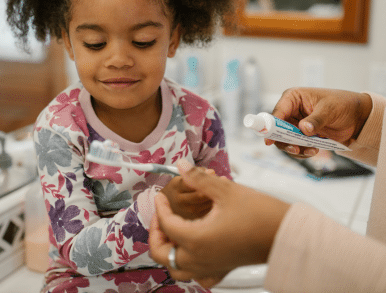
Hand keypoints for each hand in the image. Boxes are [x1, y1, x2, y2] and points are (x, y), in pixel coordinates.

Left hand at [149, 167, 289, 286]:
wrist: (285, 233)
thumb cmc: (259, 213)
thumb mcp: (225, 190)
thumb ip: (198, 178)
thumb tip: (180, 165)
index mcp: (198, 239)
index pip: (167, 224)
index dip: (160, 208)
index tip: (160, 196)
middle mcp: (201, 259)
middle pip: (163, 255)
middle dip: (156, 234)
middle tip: (161, 216)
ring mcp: (211, 267)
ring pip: (178, 269)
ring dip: (169, 251)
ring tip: (172, 233)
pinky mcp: (223, 269)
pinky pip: (198, 275)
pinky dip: (189, 265)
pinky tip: (194, 250)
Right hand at [266, 87, 372, 157]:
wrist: (356, 116)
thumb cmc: (342, 104)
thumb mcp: (329, 109)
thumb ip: (316, 119)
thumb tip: (304, 128)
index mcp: (292, 98)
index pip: (277, 113)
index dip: (271, 127)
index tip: (269, 140)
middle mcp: (290, 111)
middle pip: (277, 130)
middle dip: (285, 141)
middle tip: (296, 149)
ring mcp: (295, 124)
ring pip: (285, 141)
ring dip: (296, 148)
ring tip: (311, 150)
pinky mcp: (301, 136)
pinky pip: (296, 146)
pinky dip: (303, 151)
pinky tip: (314, 150)